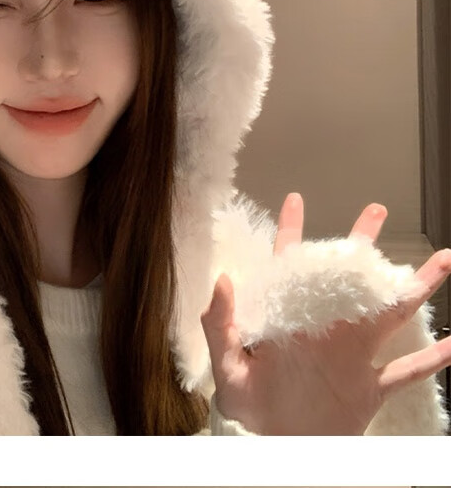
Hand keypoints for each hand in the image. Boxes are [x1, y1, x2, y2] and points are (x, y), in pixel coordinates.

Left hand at [200, 193, 450, 434]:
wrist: (270, 449)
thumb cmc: (243, 408)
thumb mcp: (225, 364)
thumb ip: (221, 323)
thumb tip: (223, 280)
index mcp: (287, 317)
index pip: (288, 265)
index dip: (291, 231)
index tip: (295, 199)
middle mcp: (323, 328)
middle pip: (348, 278)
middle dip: (361, 243)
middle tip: (376, 211)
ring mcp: (350, 356)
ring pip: (389, 314)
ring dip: (414, 287)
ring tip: (441, 260)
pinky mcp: (368, 388)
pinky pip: (406, 371)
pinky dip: (432, 360)